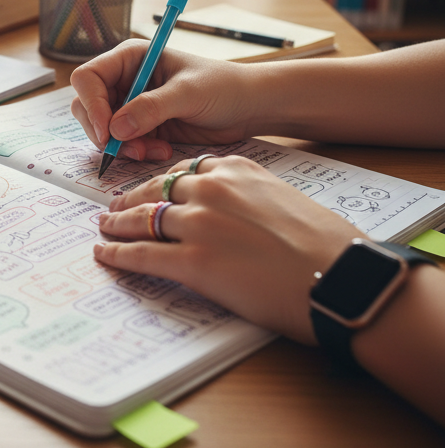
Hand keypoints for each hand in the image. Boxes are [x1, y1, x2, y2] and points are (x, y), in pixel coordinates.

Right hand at [70, 41, 257, 160]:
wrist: (248, 107)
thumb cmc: (223, 87)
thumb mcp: (187, 93)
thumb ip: (150, 108)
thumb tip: (115, 129)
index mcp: (130, 58)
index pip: (88, 78)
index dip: (91, 103)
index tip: (107, 130)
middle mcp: (124, 79)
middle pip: (87, 106)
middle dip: (104, 131)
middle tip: (128, 149)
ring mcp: (130, 104)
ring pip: (101, 129)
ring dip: (121, 146)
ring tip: (152, 151)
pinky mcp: (141, 127)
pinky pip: (121, 143)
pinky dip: (135, 152)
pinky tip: (161, 151)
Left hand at [93, 155, 364, 342]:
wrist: (343, 278)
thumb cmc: (326, 246)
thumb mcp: (281, 199)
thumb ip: (247, 198)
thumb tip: (229, 214)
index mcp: (235, 169)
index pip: (183, 171)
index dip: (159, 183)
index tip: (148, 190)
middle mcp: (211, 189)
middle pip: (155, 190)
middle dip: (131, 200)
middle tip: (114, 208)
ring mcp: (199, 224)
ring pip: (142, 219)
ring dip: (118, 224)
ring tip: (104, 228)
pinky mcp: (193, 261)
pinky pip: (142, 253)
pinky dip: (117, 254)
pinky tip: (105, 254)